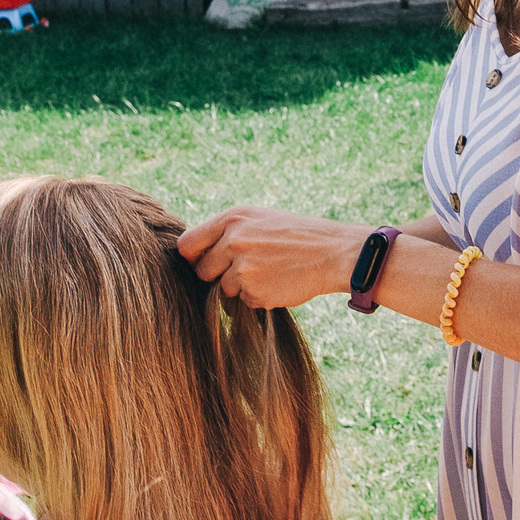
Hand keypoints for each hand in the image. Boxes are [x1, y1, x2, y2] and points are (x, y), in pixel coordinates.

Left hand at [177, 207, 366, 308]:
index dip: (193, 258)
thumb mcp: (259, 220)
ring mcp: (242, 267)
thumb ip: (227, 233)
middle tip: (245, 270)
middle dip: (217, 276)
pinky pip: (244, 301)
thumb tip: (194, 256)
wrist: (332, 252)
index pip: (187, 245)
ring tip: (268, 272)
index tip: (204, 262)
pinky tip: (277, 282)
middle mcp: (233, 240)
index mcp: (232, 218)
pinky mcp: (254, 291)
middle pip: (202, 271)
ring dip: (240, 287)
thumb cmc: (295, 236)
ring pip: (222, 289)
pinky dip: (257, 297)